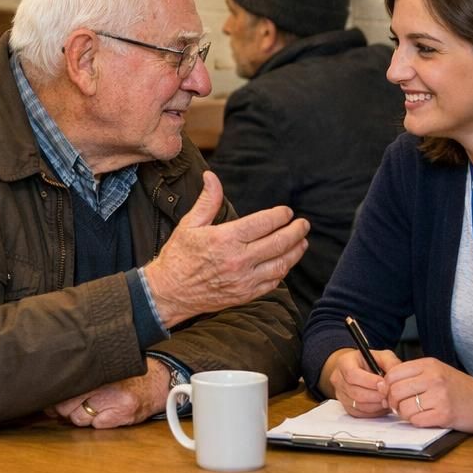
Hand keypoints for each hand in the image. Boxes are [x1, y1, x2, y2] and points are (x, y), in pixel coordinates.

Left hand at [49, 360, 169, 428]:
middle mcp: (104, 382)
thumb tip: (49, 395)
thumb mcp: (101, 369)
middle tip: (69, 405)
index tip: (51, 398)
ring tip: (91, 407)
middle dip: (64, 409)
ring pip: (78, 418)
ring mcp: (114, 400)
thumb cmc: (123, 375)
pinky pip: (96, 426)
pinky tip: (105, 413)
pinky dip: (96, 423)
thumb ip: (78, 377)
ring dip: (80, 416)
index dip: (54, 397)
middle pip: (66, 406)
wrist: (156, 382)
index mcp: (94, 368)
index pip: (63, 388)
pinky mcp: (123, 414)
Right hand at [143, 172, 309, 326]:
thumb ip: (207, 201)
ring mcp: (243, 280)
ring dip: (295, 252)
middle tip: (303, 224)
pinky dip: (283, 271)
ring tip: (302, 242)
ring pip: (280, 264)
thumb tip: (212, 177)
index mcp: (225, 239)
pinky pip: (272, 283)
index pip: (263, 223)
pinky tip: (286, 262)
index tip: (287, 211)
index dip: (280, 216)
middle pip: (278, 243)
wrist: (168, 292)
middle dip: (296, 232)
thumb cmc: (178, 256)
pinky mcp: (244, 295)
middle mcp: (238, 260)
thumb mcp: (189, 224)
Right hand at [325, 347, 400, 417]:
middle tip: (390, 395)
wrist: (359, 369)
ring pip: (358, 405)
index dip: (369, 381)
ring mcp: (340, 394)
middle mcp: (338, 379)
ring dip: (376, 405)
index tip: (384, 384)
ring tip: (388, 399)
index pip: (352, 374)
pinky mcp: (347, 407)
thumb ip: (390, 363)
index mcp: (344, 362)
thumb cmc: (370, 362)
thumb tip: (396, 377)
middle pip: (355, 392)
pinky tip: (382, 405)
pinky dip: (374, 411)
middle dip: (376, 395)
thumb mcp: (382, 356)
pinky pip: (360, 413)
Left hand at [383, 357, 472, 431]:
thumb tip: (384, 385)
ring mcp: (439, 396)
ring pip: (404, 407)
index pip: (393, 373)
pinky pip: (417, 420)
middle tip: (398, 406)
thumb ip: (413, 375)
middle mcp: (433, 378)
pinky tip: (424, 418)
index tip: (390, 392)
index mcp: (429, 364)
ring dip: (404, 414)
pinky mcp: (444, 415)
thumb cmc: (460, 388)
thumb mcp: (437, 371)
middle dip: (392, 401)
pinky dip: (416, 422)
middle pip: (396, 390)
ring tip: (413, 412)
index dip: (387, 385)